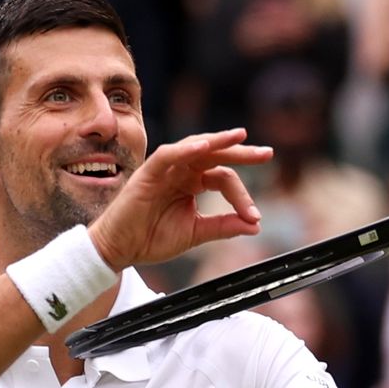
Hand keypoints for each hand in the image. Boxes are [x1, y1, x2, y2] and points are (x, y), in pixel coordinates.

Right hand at [89, 128, 271, 270]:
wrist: (121, 250)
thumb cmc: (152, 238)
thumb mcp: (196, 232)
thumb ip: (224, 226)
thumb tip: (255, 225)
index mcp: (192, 183)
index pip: (223, 178)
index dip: (242, 196)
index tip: (254, 216)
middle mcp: (180, 171)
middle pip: (215, 155)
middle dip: (242, 153)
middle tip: (266, 153)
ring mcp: (165, 170)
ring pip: (195, 147)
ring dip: (218, 141)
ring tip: (240, 137)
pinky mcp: (148, 173)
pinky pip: (169, 155)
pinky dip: (186, 149)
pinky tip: (205, 147)